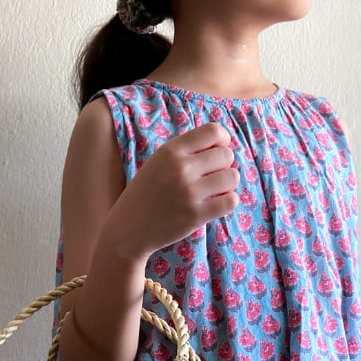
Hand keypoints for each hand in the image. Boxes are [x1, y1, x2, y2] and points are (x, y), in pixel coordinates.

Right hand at [102, 121, 239, 259]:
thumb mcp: (158, 163)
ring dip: (228, 184)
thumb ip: (185, 152)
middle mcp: (180, 168)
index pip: (213, 131)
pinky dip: (229, 201)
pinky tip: (217, 204)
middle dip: (225, 165)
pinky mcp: (195, 215)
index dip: (223, 140)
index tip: (219, 150)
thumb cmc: (146, 195)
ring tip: (215, 191)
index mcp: (170, 151)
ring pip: (232, 177)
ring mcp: (189, 192)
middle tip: (213, 176)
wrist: (127, 229)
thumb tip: (223, 145)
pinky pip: (231, 201)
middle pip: (226, 155)